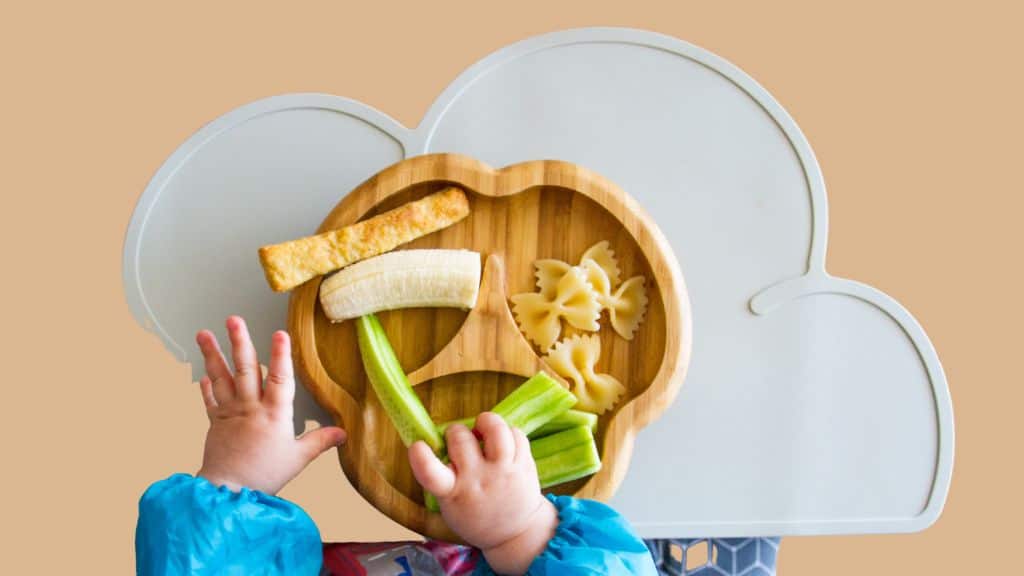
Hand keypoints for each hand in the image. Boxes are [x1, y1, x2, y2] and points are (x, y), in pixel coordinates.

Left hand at [194, 316, 345, 494]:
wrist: (229, 491)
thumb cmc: (266, 474)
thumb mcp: (298, 458)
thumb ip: (320, 441)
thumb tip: (344, 433)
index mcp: (274, 414)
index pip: (280, 378)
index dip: (280, 355)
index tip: (279, 333)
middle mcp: (251, 408)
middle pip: (245, 369)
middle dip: (240, 342)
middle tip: (233, 320)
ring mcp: (230, 413)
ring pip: (222, 378)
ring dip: (213, 354)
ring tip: (204, 333)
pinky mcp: (215, 423)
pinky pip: (210, 399)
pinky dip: (206, 385)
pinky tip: (204, 372)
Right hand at [409, 412, 557, 574]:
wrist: (515, 534)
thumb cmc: (474, 513)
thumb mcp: (449, 504)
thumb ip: (441, 475)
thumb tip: (438, 438)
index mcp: (453, 493)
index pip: (432, 474)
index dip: (421, 457)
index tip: (417, 446)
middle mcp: (478, 480)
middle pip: (461, 438)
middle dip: (456, 431)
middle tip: (459, 439)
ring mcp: (504, 472)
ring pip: (496, 430)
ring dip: (486, 422)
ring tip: (483, 429)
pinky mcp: (525, 465)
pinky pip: (516, 433)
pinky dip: (507, 431)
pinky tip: (502, 441)